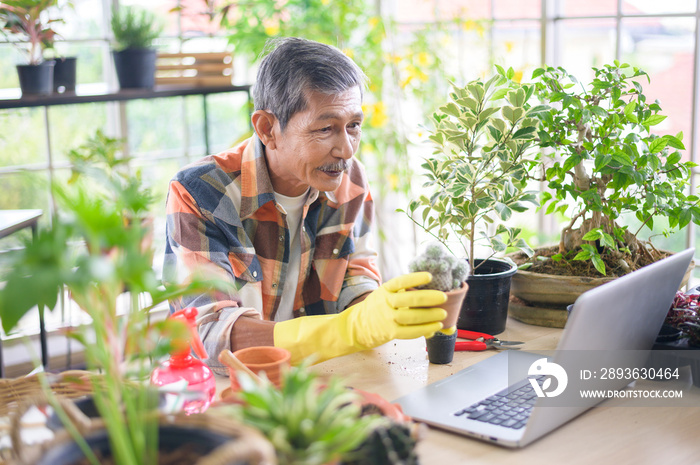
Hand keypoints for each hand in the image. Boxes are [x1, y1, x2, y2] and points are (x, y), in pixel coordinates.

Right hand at [273, 271, 447, 363]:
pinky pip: (409, 332)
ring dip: (429, 316)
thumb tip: (431, 294)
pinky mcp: (389, 332)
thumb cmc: (377, 308)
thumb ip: (404, 294)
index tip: (429, 276)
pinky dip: (424, 330)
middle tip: (443, 297)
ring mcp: (386, 318)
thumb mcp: (385, 295)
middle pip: (408, 299)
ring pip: (411, 317)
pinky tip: (434, 327)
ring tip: (443, 314)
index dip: (415, 278)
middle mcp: (385, 303)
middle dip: (427, 298)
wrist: (356, 326)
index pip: (400, 281)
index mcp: (385, 290)